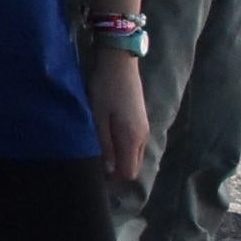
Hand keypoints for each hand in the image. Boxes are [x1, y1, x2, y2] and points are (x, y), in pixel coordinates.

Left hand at [89, 48, 146, 182]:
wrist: (119, 62)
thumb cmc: (105, 88)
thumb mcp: (98, 116)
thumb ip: (105, 144)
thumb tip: (110, 170)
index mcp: (132, 139)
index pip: (129, 173)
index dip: (114, 178)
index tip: (96, 174)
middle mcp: (143, 138)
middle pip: (134, 167)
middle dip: (117, 171)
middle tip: (95, 163)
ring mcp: (144, 128)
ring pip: (134, 156)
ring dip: (120, 158)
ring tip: (99, 151)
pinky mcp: (141, 120)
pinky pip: (134, 144)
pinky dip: (123, 148)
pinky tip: (108, 138)